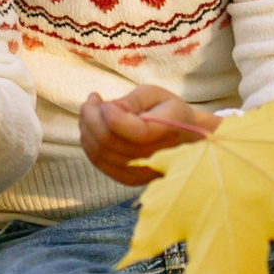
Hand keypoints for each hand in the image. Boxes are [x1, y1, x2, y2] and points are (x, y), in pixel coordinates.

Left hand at [80, 85, 216, 185]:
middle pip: (109, 141)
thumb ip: (133, 99)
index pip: (131, 130)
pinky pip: (100, 163)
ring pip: (100, 153)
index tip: (101, 98)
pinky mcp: (130, 179)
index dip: (108, 113)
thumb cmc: (168, 111)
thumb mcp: (156, 94)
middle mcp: (154, 158)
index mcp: (166, 132)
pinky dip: (89, 144)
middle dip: (90, 116)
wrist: (186, 139)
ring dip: (86, 129)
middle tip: (91, 100)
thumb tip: (108, 109)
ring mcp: (141, 172)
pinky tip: (91, 128)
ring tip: (90, 111)